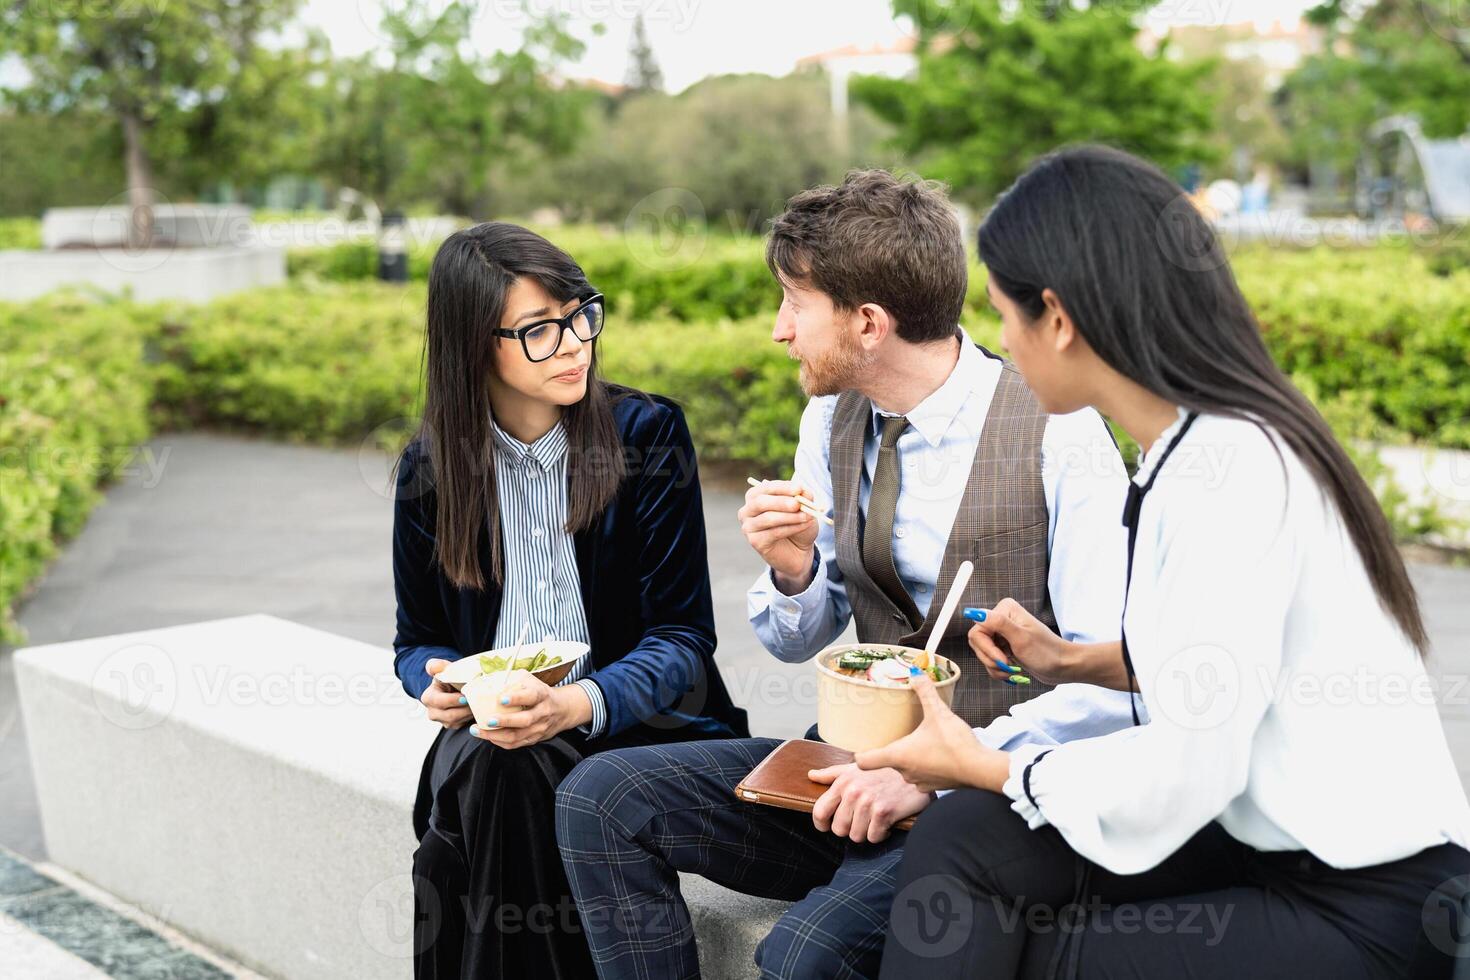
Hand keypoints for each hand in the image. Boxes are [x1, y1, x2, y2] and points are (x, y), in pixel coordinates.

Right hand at [421, 658, 472, 728]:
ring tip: (480, 705)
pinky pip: (463, 724)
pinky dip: (471, 717)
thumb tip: (433, 666)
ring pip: (457, 721)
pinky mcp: (453, 725)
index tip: (465, 697)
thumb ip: (439, 666)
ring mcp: (442, 721)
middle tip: (477, 702)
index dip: (452, 700)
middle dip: (464, 709)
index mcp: (428, 698)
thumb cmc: (450, 678)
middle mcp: (433, 712)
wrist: (455, 687)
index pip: (439, 702)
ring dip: (469, 713)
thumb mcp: (444, 670)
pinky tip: (479, 709)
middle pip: (449, 715)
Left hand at [470, 674, 591, 749]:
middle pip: (525, 720)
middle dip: (505, 721)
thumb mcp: (531, 680)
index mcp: (542, 695)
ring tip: (477, 731)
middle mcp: (542, 712)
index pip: (531, 696)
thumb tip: (486, 679)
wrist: (562, 709)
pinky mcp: (534, 739)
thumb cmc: (540, 693)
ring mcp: (539, 728)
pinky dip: (499, 742)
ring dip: (496, 735)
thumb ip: (512, 679)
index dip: (516, 698)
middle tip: (488, 720)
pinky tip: (488, 737)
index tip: (501, 698)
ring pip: (517, 736)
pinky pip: (516, 744)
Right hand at [739, 479, 819, 589]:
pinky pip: (773, 533)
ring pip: (768, 518)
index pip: (765, 488)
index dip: (782, 487)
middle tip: (798, 504)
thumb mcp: (804, 506)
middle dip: (781, 502)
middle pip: (761, 502)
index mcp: (755, 496)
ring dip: (790, 517)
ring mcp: (749, 527)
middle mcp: (747, 510)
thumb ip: (803, 496)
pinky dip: (791, 528)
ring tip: (807, 516)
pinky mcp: (755, 541)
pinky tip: (803, 526)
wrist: (798, 549)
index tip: (799, 488)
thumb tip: (802, 491)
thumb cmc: (797, 522)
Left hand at [808, 763, 931, 843]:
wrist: (915, 769)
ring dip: (866, 832)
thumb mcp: (856, 767)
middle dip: (849, 829)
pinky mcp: (884, 812)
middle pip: (839, 829)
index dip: (821, 824)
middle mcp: (853, 792)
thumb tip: (811, 776)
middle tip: (862, 820)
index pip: (819, 812)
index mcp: (843, 782)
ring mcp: (868, 802)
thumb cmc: (884, 770)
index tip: (827, 827)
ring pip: (856, 836)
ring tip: (874, 820)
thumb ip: (831, 773)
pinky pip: (873, 837)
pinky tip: (886, 822)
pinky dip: (881, 834)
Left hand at [855, 673, 1008, 793]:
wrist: (980, 769)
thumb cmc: (955, 743)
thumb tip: (916, 672)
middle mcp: (904, 772)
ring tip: (923, 743)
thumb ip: (925, 691)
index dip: (860, 753)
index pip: (865, 761)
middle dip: (894, 748)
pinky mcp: (935, 787)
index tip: (862, 745)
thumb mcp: (938, 712)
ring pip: (906, 769)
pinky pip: (923, 776)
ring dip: (911, 758)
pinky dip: (927, 767)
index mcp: (898, 755)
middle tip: (902, 734)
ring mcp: (919, 783)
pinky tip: (938, 755)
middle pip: (888, 762)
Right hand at [966, 597, 1073, 686]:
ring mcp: (1001, 633)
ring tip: (1012, 670)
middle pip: (978, 643)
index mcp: (1004, 610)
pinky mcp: (1003, 646)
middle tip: (1007, 665)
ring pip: (982, 653)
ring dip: (995, 667)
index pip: (977, 630)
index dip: (986, 648)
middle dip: (991, 659)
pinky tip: (1012, 671)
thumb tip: (974, 612)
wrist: (1062, 667)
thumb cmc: (1047, 652)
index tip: (1002, 659)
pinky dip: (998, 669)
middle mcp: (1000, 618)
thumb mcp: (1021, 638)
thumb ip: (997, 623)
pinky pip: (990, 659)